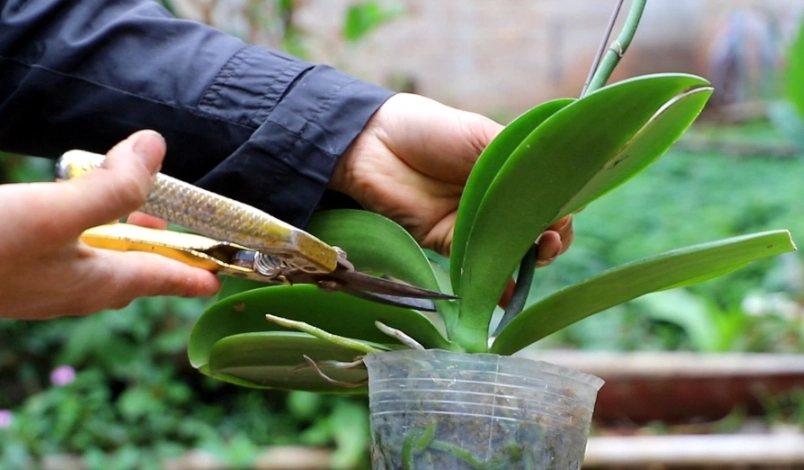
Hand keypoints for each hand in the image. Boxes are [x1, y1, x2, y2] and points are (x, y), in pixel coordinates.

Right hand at [0, 131, 219, 319]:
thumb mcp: (56, 213)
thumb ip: (110, 186)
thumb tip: (154, 148)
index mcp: (98, 283)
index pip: (162, 277)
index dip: (193, 274)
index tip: (219, 279)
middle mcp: (74, 291)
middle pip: (134, 269)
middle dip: (159, 246)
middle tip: (171, 217)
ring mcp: (45, 285)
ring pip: (100, 262)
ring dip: (122, 236)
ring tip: (125, 202)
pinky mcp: (19, 272)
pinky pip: (69, 256)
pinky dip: (87, 232)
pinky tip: (70, 212)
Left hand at [329, 93, 573, 262]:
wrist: (373, 145)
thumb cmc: (430, 130)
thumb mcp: (483, 136)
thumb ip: (518, 164)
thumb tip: (556, 197)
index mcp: (507, 171)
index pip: (549, 197)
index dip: (562, 210)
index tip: (563, 214)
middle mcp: (494, 201)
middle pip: (535, 229)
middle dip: (552, 238)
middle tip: (549, 237)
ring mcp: (472, 225)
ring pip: (511, 251)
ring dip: (530, 260)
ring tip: (536, 254)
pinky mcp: (447, 245)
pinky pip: (478, 268)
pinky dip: (496, 285)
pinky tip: (510, 293)